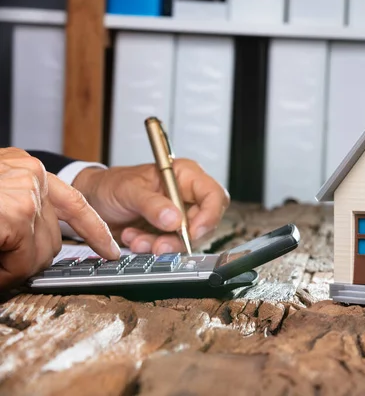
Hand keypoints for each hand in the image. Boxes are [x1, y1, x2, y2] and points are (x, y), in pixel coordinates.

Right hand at [0, 148, 119, 288]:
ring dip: (10, 269)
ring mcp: (25, 192)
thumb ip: (18, 215)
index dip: (94, 230)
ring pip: (40, 256)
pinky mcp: (15, 214)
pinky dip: (2, 275)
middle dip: (25, 260)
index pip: (74, 201)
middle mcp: (30, 174)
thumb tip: (39, 250)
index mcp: (23, 169)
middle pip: (54, 238)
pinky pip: (22, 264)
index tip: (110, 250)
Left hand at [73, 158, 229, 254]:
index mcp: (185, 176)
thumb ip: (152, 204)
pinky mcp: (168, 232)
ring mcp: (179, 215)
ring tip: (136, 240)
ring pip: (187, 239)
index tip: (192, 233)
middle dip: (180, 238)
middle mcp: (187, 196)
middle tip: (158, 246)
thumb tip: (175, 220)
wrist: (92, 200)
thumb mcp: (129, 190)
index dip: (209, 216)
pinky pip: (170, 246)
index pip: (214, 195)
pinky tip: (134, 238)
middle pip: (203, 222)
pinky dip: (151, 247)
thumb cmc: (111, 185)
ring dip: (161, 245)